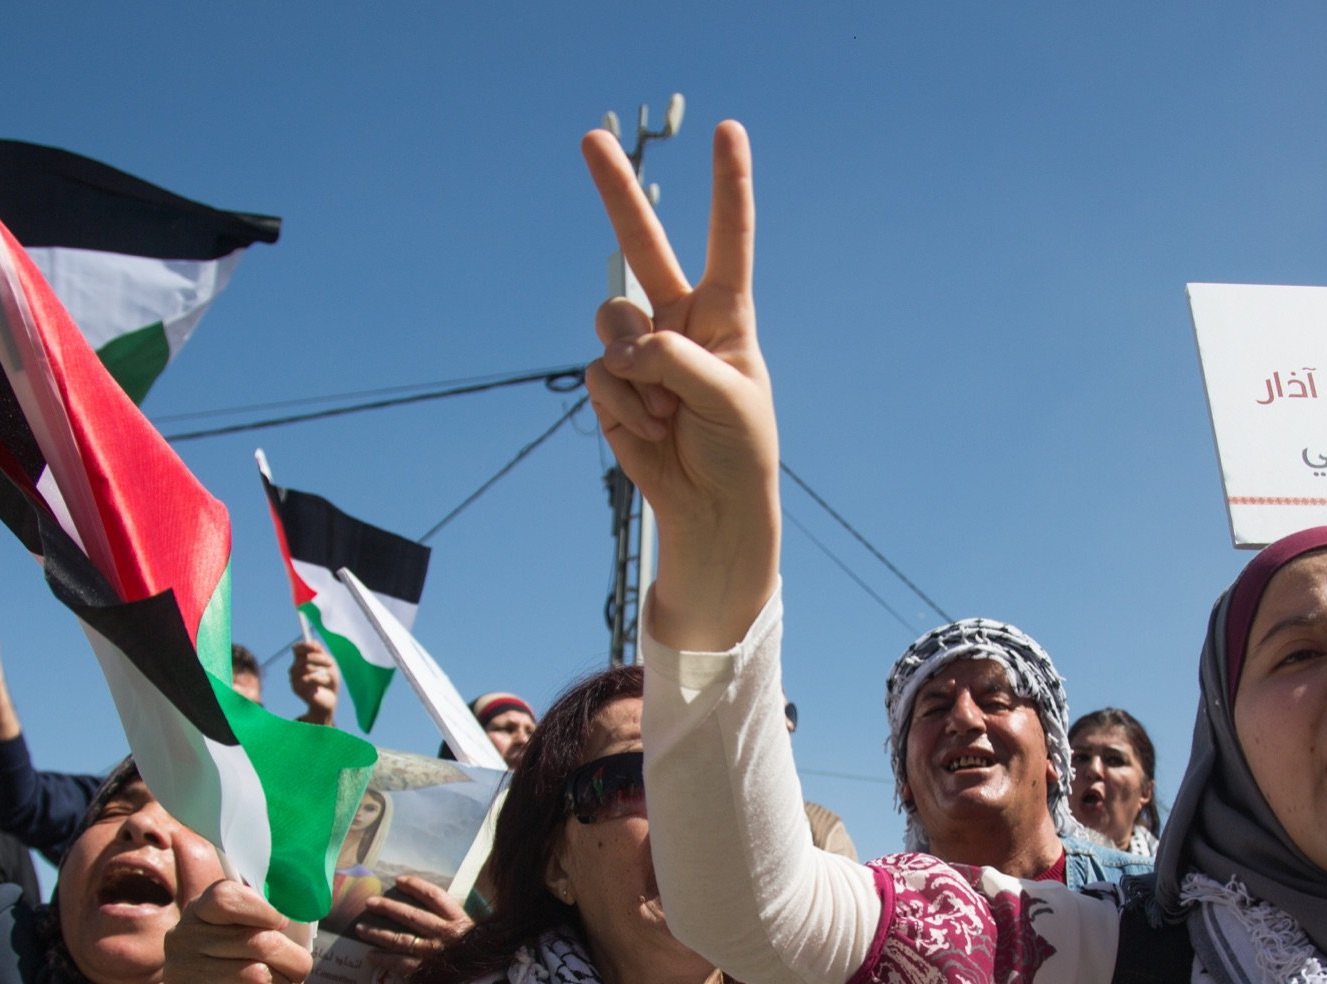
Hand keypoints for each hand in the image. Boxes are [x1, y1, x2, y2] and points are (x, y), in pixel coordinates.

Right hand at [164, 837, 306, 983]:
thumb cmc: (266, 974)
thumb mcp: (275, 936)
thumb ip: (279, 908)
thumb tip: (301, 876)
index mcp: (200, 911)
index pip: (226, 897)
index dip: (261, 911)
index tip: (278, 924)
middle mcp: (181, 938)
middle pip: (255, 941)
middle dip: (290, 962)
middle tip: (289, 971)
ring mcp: (178, 975)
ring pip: (256, 977)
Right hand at [289, 638, 338, 723]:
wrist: (330, 700)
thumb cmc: (330, 681)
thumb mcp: (330, 665)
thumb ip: (322, 654)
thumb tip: (314, 642)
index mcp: (302, 660)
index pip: (297, 648)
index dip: (305, 646)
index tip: (317, 647)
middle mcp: (295, 668)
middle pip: (303, 657)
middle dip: (319, 659)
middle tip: (331, 664)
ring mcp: (294, 678)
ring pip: (306, 667)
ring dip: (321, 671)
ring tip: (327, 679)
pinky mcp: (296, 688)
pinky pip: (307, 679)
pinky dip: (319, 681)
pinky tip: (321, 687)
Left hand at [349, 876, 472, 983]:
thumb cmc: (484, 955)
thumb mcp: (478, 932)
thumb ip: (458, 921)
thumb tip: (438, 910)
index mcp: (458, 920)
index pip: (434, 895)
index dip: (415, 886)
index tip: (399, 880)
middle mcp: (444, 934)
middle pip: (411, 915)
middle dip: (388, 907)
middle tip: (369, 902)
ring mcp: (434, 953)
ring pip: (401, 939)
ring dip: (378, 933)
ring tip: (360, 929)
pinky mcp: (427, 971)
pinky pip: (401, 964)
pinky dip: (384, 960)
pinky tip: (371, 957)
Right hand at [581, 121, 781, 651]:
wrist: (711, 510)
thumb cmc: (738, 450)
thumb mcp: (728, 399)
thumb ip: (677, 362)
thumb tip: (622, 348)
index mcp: (726, 314)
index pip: (729, 240)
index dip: (728, 186)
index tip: (729, 131)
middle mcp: (679, 320)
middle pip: (642, 245)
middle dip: (615, 191)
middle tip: (588, 137)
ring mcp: (641, 350)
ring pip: (612, 322)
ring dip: (632, 367)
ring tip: (665, 410)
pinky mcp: (612, 384)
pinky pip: (598, 373)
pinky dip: (622, 403)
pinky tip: (650, 428)